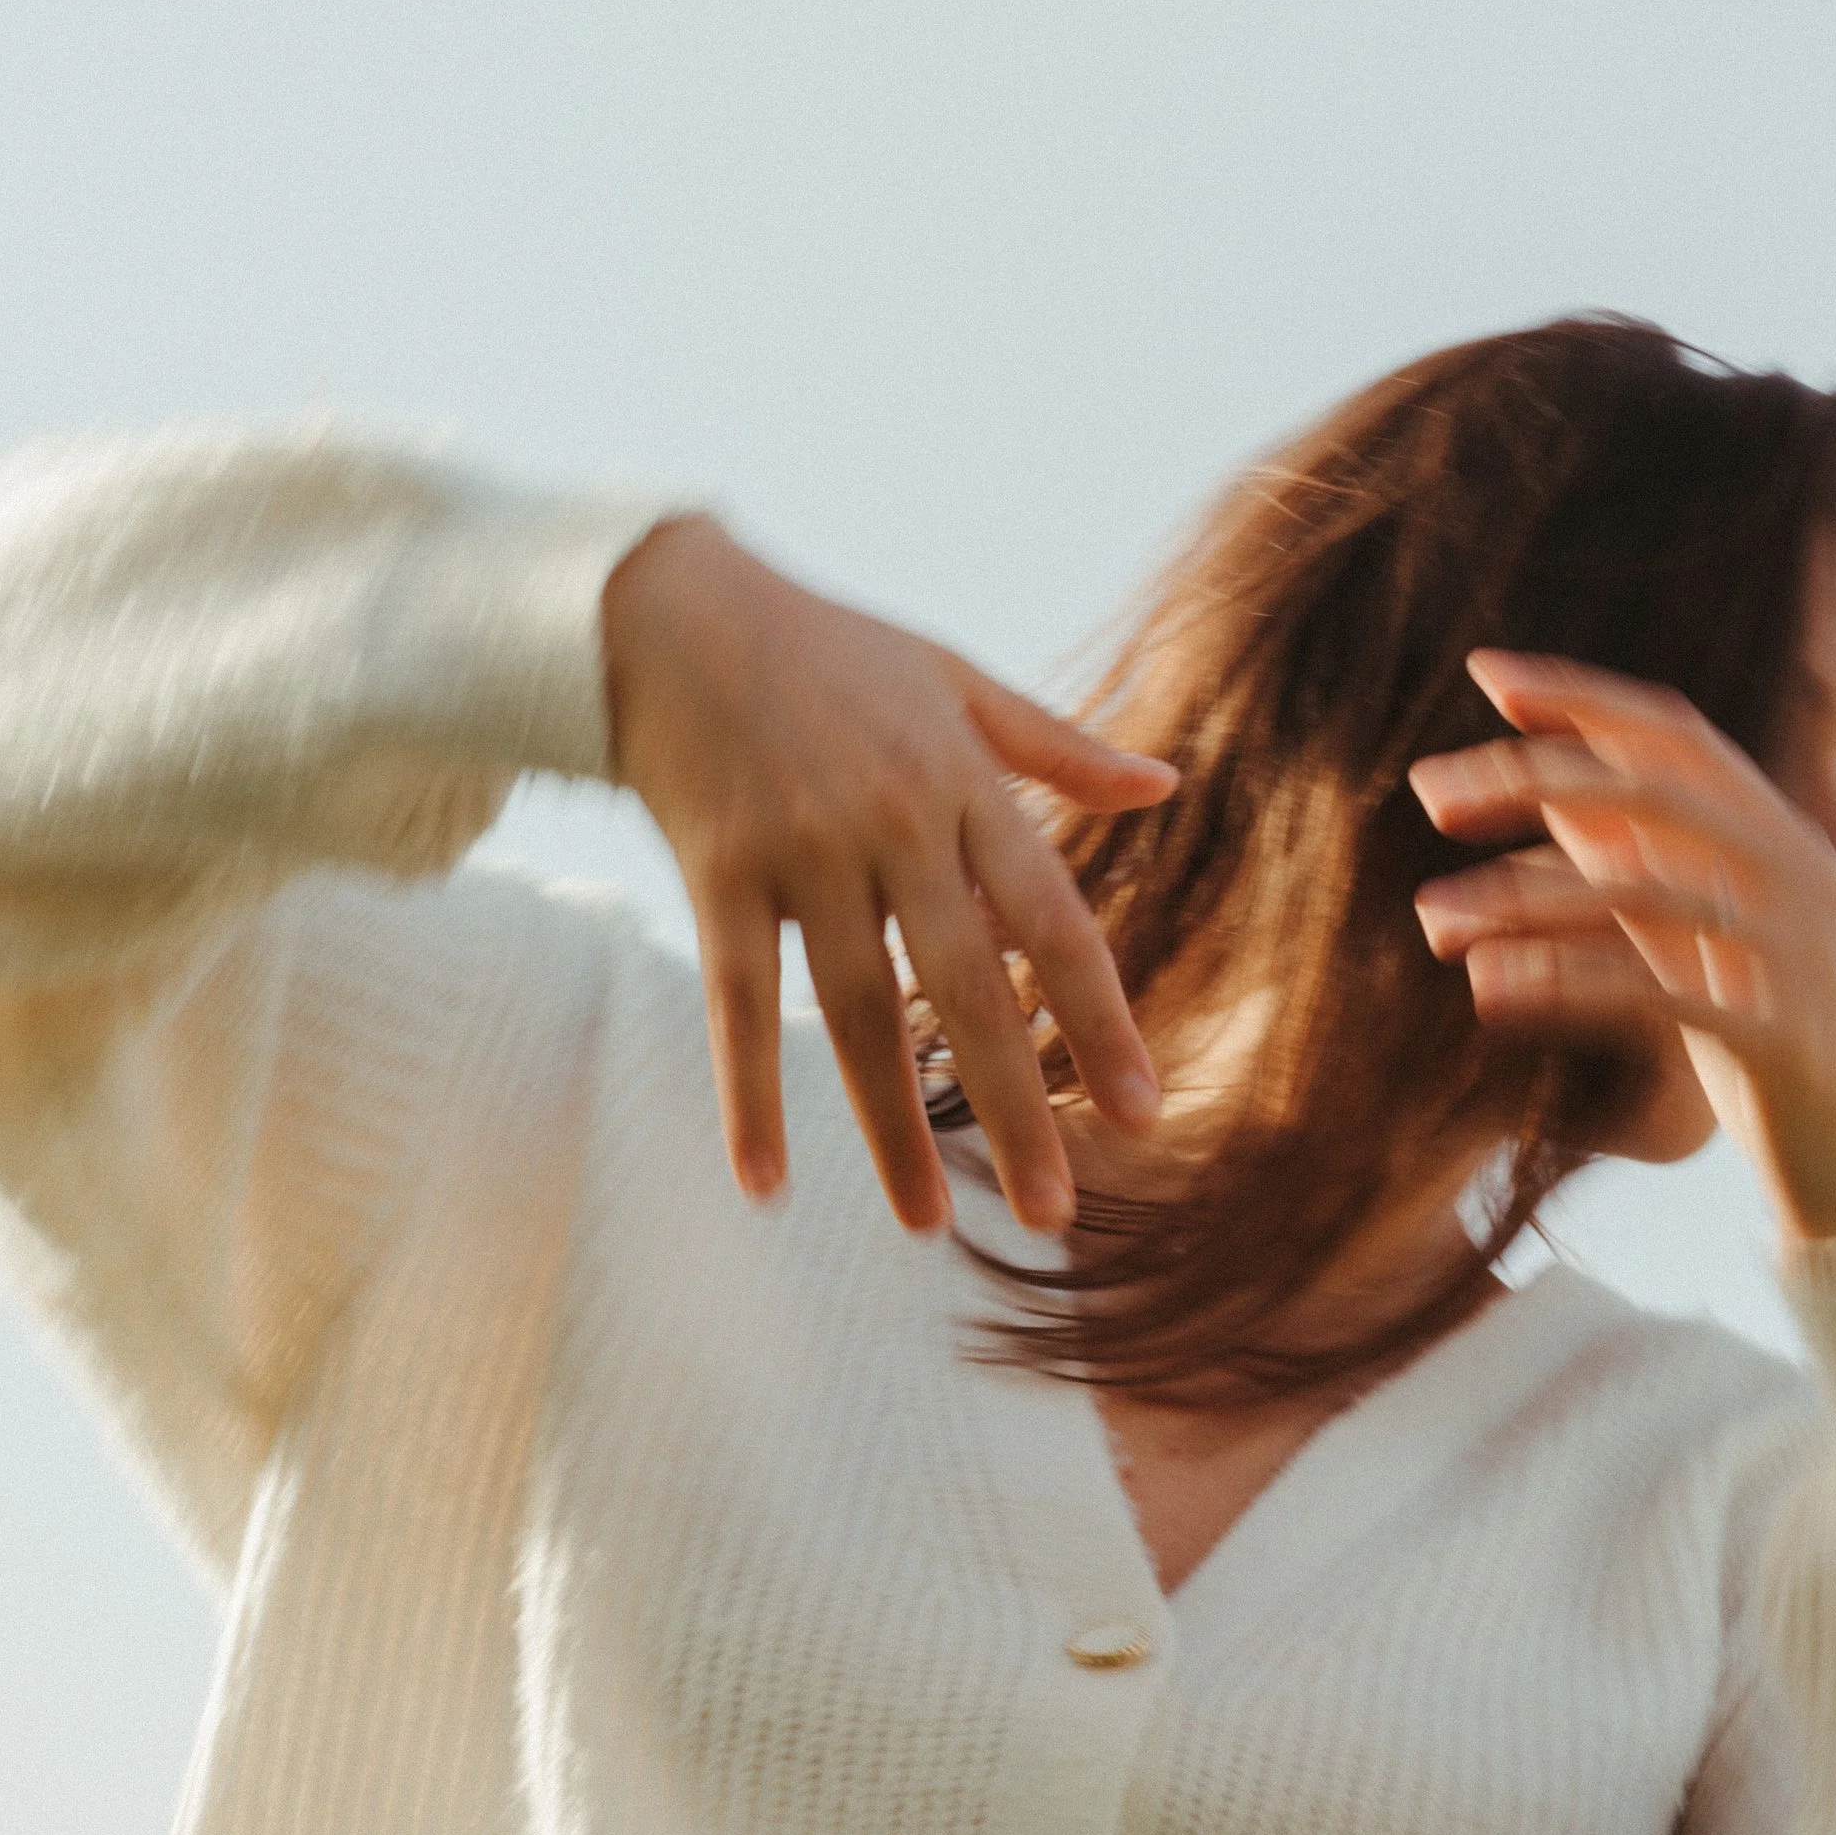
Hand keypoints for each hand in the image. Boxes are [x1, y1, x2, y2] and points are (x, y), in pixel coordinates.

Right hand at [603, 518, 1175, 1236]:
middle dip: (1015, 1108)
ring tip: (928, 1226)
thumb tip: (1164, 783)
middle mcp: (890, 824)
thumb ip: (1057, 747)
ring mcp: (800, 851)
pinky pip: (734, 999)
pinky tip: (763, 1183)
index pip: (1052, 921)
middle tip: (1054, 1212)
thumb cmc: (829, 648)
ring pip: (856, 1011)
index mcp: (961, 783)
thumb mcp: (954, 678)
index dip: (1100, 1021)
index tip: (1142, 1115)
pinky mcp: (715, 870)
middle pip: (967, 989)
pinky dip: (746, 1092)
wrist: (671, 608)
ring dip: (891, 1126)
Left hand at [1409, 653, 1835, 1255]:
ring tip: (1431, 920)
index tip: (1487, 672)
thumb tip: (1551, 793)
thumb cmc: (1780, 1067)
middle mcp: (1800, 875)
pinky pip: (1655, 989)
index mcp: (1785, 841)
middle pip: (1650, 788)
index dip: (1582, 695)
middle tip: (1427, 793)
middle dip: (1530, 776)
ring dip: (1523, 897)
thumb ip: (1644, 869)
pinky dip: (1563, 982)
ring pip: (1643, 888)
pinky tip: (1488, 989)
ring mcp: (1800, 952)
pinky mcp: (1785, 1037)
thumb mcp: (1708, 949)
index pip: (1677, 734)